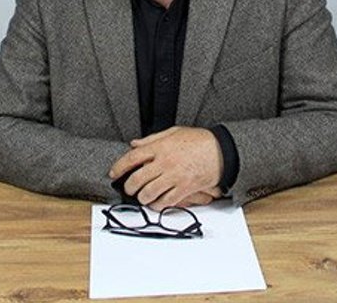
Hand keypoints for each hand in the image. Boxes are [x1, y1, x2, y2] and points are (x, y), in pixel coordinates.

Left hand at [108, 127, 222, 210]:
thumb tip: (134, 144)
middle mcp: (165, 162)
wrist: (221, 151)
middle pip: (137, 179)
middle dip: (129, 186)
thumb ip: (152, 139)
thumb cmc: (199, 140)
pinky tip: (156, 202)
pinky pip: (165, 202)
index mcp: (160, 147)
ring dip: (142, 197)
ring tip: (142, 196)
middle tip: (128, 188)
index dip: (119, 166)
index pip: (132, 157)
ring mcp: (174, 177)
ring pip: (149, 193)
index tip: (114, 173)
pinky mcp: (184, 189)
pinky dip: (158, 204)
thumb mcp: (173, 132)